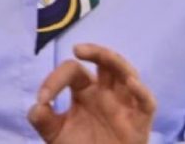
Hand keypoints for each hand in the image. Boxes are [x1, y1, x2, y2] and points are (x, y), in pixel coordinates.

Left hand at [28, 43, 156, 143]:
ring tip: (103, 56)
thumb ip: (43, 120)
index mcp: (84, 90)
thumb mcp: (55, 134)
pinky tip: (131, 83)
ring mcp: (124, 104)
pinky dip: (142, 91)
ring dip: (116, 62)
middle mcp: (106, 92)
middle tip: (77, 48)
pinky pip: (147, 103)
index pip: (72, 71)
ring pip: (127, 73)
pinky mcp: (140, 121)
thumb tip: (37, 106)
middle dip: (95, 52)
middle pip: (105, 62)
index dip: (55, 80)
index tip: (43, 98)